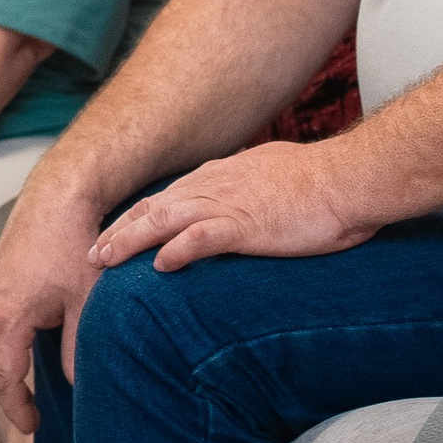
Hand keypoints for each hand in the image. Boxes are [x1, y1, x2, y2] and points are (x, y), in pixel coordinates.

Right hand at [0, 178, 102, 432]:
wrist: (57, 197)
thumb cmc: (74, 246)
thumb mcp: (84, 303)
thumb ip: (77, 349)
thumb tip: (78, 386)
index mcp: (6, 317)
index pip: (3, 378)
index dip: (17, 408)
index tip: (33, 428)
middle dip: (7, 396)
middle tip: (30, 420)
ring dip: (3, 374)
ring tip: (25, 396)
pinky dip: (2, 351)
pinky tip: (22, 357)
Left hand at [90, 141, 369, 277]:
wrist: (351, 178)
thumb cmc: (321, 184)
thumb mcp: (271, 179)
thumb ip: (246, 192)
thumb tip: (238, 205)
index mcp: (222, 177)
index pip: (166, 197)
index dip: (136, 217)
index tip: (114, 234)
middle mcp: (216, 187)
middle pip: (153, 208)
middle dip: (119, 230)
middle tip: (92, 253)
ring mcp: (229, 204)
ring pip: (164, 220)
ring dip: (131, 240)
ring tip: (105, 260)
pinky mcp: (248, 225)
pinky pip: (203, 237)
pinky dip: (178, 250)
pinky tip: (159, 266)